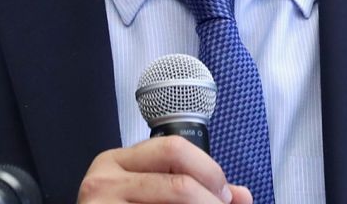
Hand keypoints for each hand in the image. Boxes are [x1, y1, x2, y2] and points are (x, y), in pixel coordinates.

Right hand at [77, 136, 253, 202]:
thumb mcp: (153, 197)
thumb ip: (195, 191)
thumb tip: (244, 196)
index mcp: (116, 162)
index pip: (174, 148)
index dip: (209, 171)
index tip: (224, 195)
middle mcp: (103, 179)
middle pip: (178, 179)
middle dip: (211, 197)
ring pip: (175, 198)